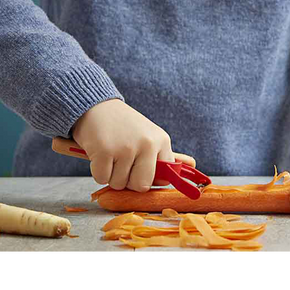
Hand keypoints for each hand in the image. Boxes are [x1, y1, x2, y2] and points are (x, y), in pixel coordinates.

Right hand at [72, 99, 195, 191]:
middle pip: (141, 185)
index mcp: (161, 140)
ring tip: (110, 151)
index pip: (164, 178)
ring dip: (110, 173)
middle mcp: (147, 144)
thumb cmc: (123, 125)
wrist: (96, 104)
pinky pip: (101, 178)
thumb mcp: (148, 136)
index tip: (139, 166)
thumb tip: (193, 166)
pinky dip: (97, 169)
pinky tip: (99, 151)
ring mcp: (126, 148)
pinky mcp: (104, 151)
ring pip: (118, 183)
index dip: (147, 177)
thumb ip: (166, 156)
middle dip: (127, 179)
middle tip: (121, 160)